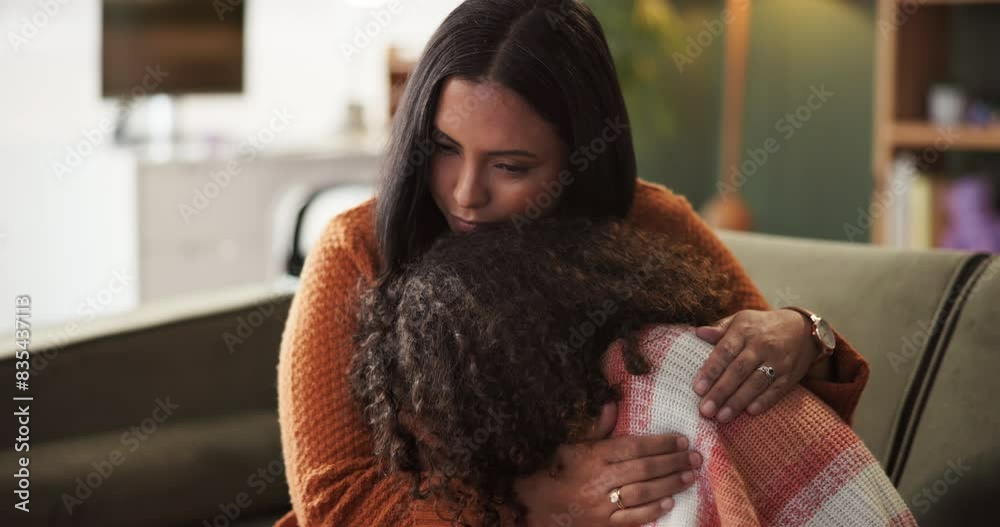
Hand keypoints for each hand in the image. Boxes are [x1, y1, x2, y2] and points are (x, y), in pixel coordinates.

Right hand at [513, 402, 700, 526]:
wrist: (530, 506)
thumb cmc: (551, 471)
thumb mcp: (568, 445)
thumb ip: (595, 428)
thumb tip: (611, 404)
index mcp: (591, 456)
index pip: (633, 447)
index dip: (660, 443)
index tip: (681, 439)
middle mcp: (599, 480)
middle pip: (644, 469)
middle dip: (673, 462)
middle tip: (695, 457)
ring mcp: (601, 505)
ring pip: (643, 493)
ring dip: (669, 484)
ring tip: (689, 476)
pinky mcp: (603, 525)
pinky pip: (632, 519)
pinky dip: (652, 511)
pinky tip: (669, 503)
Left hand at [692, 309, 821, 423]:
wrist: (801, 328)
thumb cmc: (760, 326)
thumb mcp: (740, 320)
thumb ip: (719, 329)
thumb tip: (699, 333)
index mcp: (744, 330)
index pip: (725, 351)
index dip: (711, 370)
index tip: (697, 388)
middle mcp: (761, 346)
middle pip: (738, 370)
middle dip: (721, 392)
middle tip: (706, 410)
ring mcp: (777, 361)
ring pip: (756, 383)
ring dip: (738, 401)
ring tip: (722, 417)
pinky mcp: (789, 375)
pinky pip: (776, 390)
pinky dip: (764, 401)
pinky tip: (750, 412)